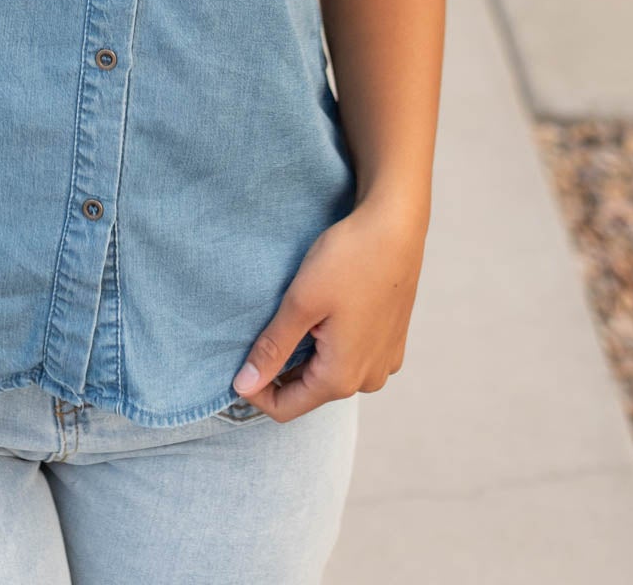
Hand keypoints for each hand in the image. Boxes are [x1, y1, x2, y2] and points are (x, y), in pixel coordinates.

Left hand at [231, 196, 426, 423]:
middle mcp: (368, 379)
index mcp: (342, 378)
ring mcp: (384, 360)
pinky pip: (352, 354)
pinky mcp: (391, 340)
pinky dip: (330, 341)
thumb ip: (272, 349)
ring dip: (306, 352)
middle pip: (308, 390)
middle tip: (263, 327)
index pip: (285, 408)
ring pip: (330, 371)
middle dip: (280, 368)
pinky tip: (324, 309)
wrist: (396, 225)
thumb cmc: (348, 260)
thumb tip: (243, 387)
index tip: (236, 362)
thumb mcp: (300, 303)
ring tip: (295, 313)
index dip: (255, 390)